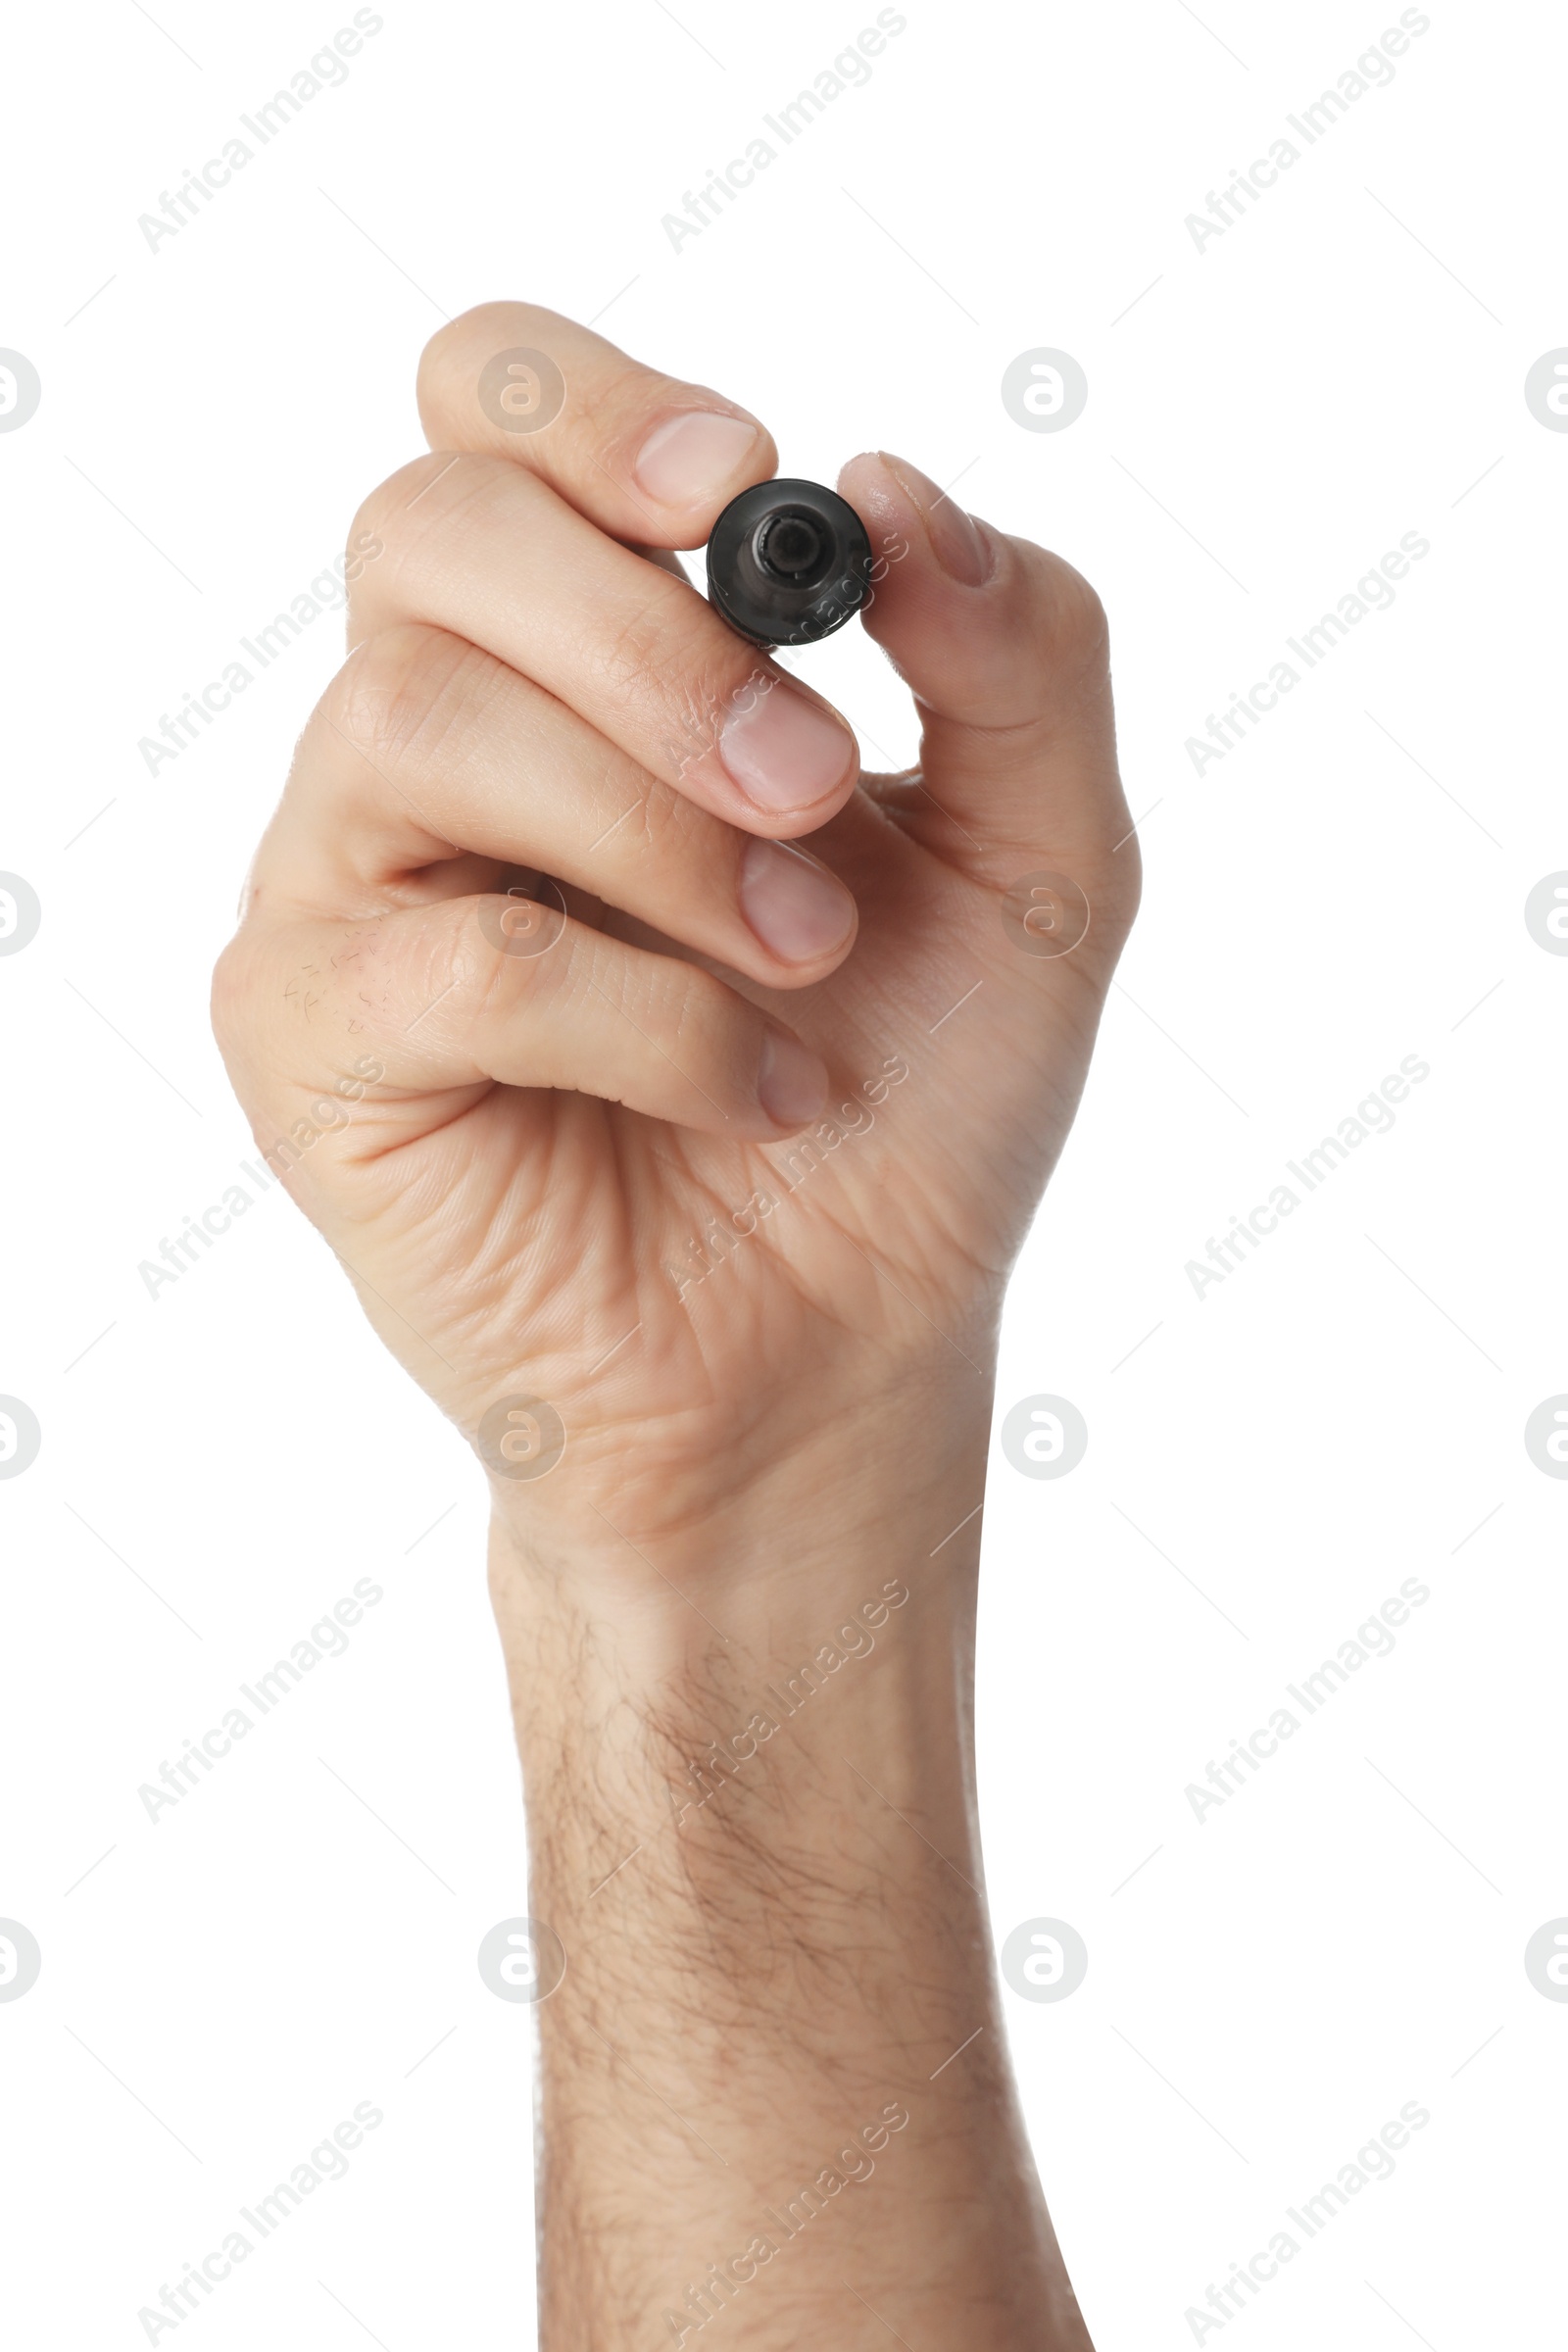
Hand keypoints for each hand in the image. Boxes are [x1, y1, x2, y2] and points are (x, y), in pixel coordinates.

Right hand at [211, 299, 1137, 1552]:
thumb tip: (885, 484)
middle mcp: (440, 738)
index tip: (745, 488)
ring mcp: (351, 881)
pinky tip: (746, 1088)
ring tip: (803, 965)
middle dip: (648, 643)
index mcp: (583, 654)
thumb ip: (1017, 651)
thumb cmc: (916, 1099)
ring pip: (416, 722)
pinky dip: (641, 1014)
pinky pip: (449, 952)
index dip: (590, 407)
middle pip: (426, 529)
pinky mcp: (315, 1038)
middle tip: (811, 785)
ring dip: (660, 840)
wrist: (842, 1348)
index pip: (490, 417)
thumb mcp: (1043, 861)